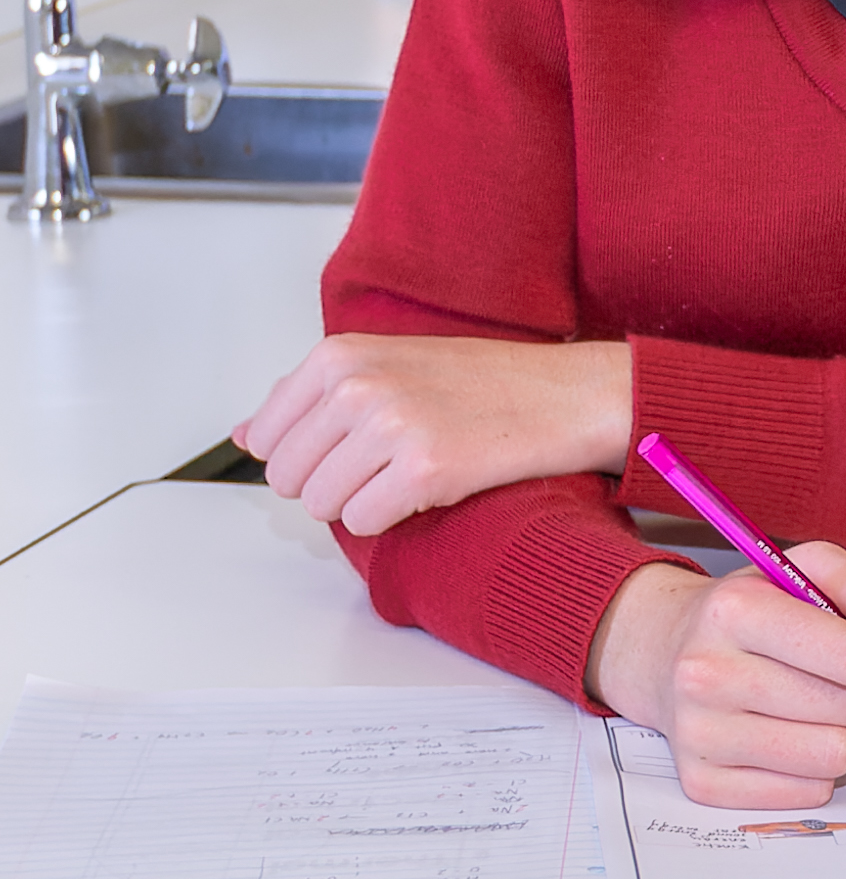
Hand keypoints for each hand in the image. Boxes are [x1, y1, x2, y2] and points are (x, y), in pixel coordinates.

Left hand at [238, 334, 631, 534]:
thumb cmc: (484, 381)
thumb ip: (311, 397)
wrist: (568, 394)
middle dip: (329, 483)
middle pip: (287, 477)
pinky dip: (391, 519)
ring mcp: (390, 426)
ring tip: (408, 473)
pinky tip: (429, 489)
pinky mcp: (424, 470)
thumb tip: (243, 434)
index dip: (306, 454)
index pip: (265, 436)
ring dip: (360, 503)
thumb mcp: (387, 364)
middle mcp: (358, 385)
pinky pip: (363, 523)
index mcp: (341, 355)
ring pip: (320, 505)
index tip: (351, 446)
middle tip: (385, 464)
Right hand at [587, 547, 845, 807]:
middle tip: (839, 679)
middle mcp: (707, 674)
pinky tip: (791, 736)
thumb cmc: (746, 611)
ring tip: (815, 706)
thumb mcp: (806, 570)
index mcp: (735, 611)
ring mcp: (700, 733)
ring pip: (831, 756)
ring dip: (841, 732)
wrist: (663, 651)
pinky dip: (814, 768)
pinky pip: (805, 792)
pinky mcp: (702, 781)